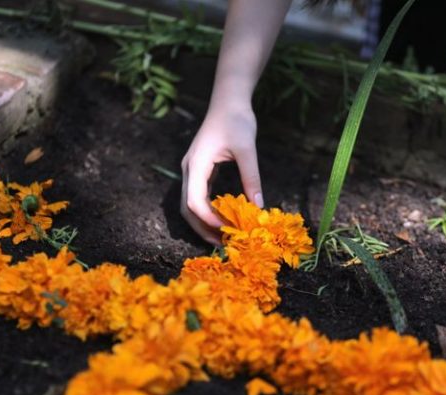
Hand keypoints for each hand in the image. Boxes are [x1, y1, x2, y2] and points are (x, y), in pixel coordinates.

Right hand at [181, 103, 262, 244]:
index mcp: (196, 164)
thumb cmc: (237, 120)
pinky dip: (207, 211)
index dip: (208, 219)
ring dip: (203, 222)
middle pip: (186, 208)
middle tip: (223, 243)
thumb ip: (251, 178)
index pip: (194, 201)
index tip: (227, 230)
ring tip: (223, 236)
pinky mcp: (199, 170)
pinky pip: (197, 196)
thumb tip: (259, 207)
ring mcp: (191, 170)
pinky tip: (223, 219)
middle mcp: (189, 169)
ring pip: (189, 205)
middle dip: (202, 228)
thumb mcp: (247, 150)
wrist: (228, 100)